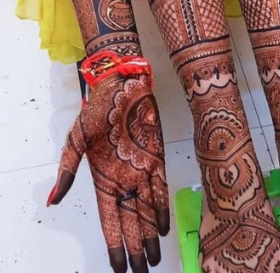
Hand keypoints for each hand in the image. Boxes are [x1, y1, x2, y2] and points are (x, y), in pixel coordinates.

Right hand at [47, 74, 168, 272]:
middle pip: (130, 222)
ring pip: (147, 210)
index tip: (118, 269)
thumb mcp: (76, 141)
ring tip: (155, 258)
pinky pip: (160, 188)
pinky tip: (164, 226)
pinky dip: (162, 207)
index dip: (114, 246)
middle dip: (136, 249)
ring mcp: (141, 171)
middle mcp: (123, 181)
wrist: (121, 87)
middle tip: (142, 272)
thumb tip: (53, 200)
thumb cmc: (96, 112)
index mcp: (103, 181)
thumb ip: (67, 170)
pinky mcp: (156, 158)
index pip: (109, 222)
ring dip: (151, 234)